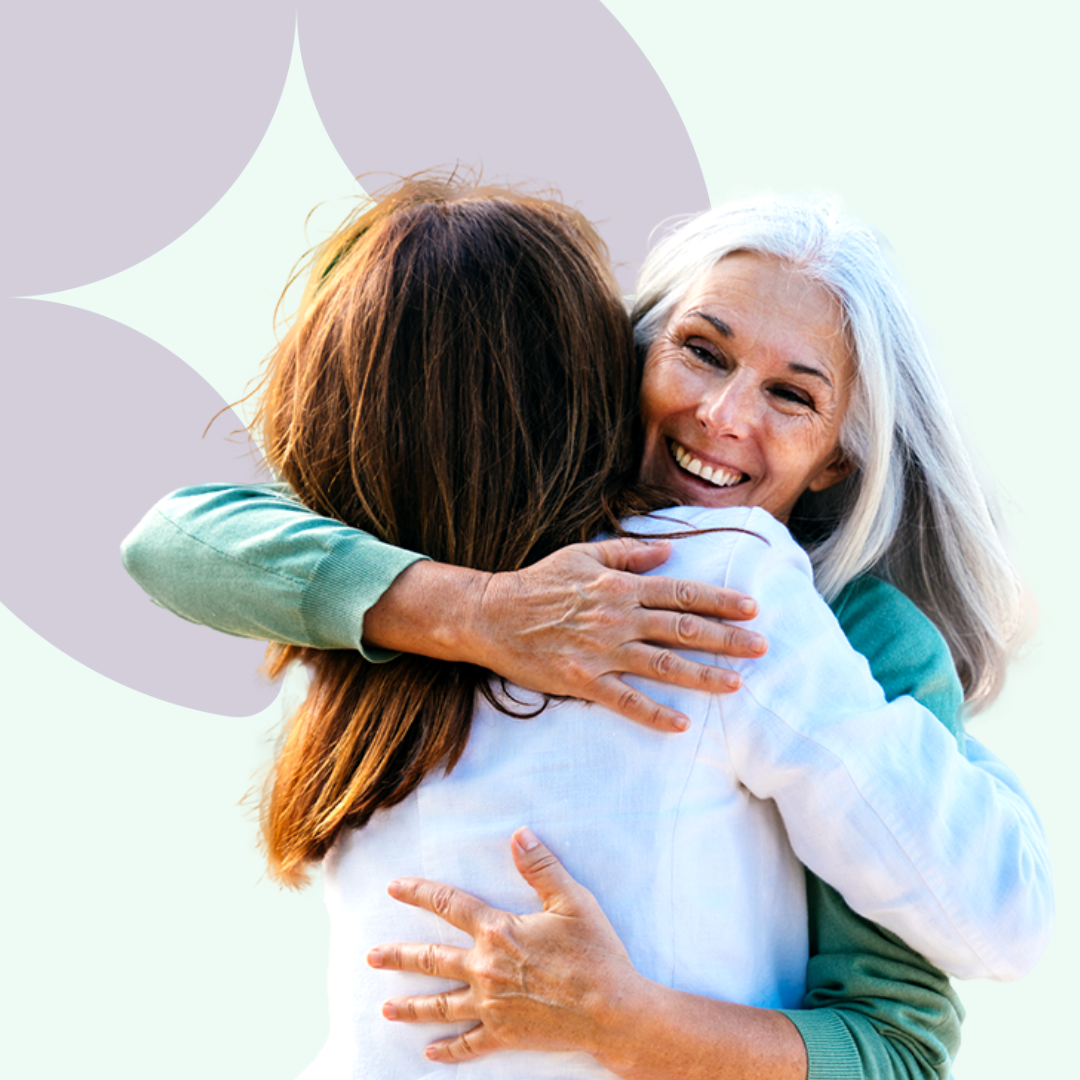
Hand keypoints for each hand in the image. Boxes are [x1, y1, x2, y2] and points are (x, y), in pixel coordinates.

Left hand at [368, 827, 641, 1064]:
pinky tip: (429, 1050)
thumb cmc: (596, 954)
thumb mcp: (572, 901)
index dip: (420, 894)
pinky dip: (448, 1048)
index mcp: (499, 932)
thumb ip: (542, 867)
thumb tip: (519, 834)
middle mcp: (486, 969)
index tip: (394, 888)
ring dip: (410, 1006)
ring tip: (385, 1007)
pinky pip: (468, 1043)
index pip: (450, 906)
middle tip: (371, 955)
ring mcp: (492, 1006)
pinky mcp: (505, 1035)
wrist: (612, 1011)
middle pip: (432, 960)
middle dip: (398, 956)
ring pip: (440, 1005)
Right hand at [471, 538, 766, 731]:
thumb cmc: (539, 583)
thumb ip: (628, 552)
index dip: (719, 601)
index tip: (752, 608)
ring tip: (736, 684)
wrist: (492, 614)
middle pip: (683, 629)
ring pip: (663, 666)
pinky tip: (681, 725)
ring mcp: (602, 651)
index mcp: (621, 586)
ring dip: (703, 676)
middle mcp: (618, 618)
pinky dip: (654, 714)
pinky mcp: (583, 680)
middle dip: (726, 639)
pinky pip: (625, 701)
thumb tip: (668, 551)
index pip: (682, 593)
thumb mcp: (583, 555)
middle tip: (762, 648)